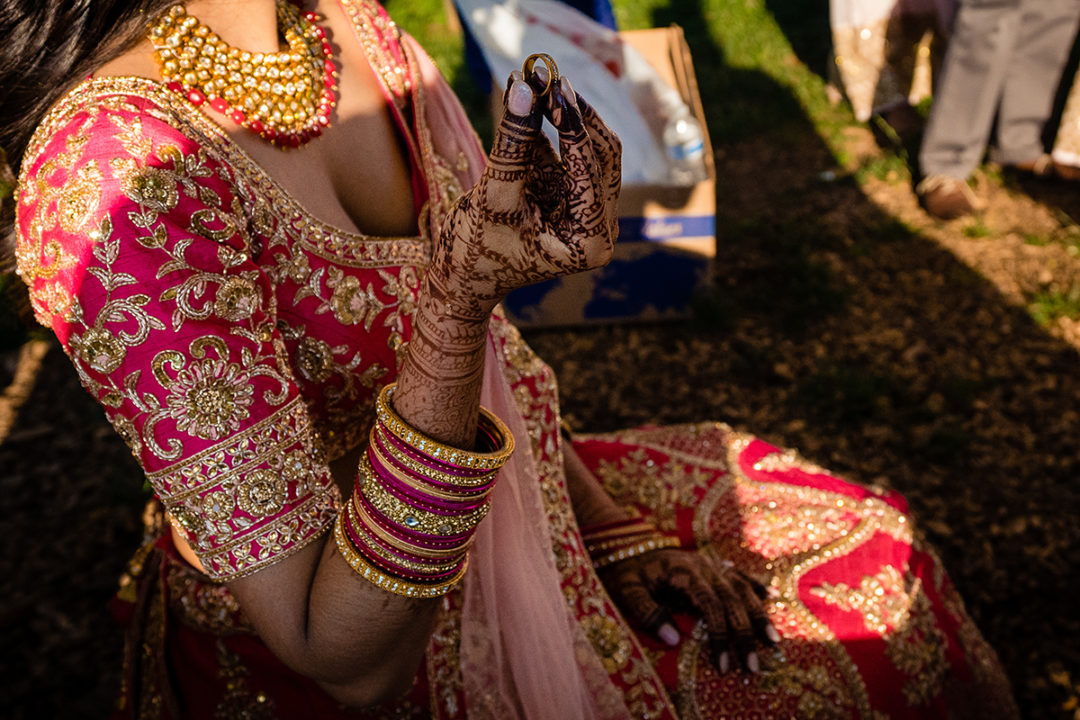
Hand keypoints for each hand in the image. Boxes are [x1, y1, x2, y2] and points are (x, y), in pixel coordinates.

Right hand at [424, 70, 621, 320]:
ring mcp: (587, 212)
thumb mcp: (493, 197)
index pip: (592, 170)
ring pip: (585, 150)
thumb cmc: (475, 252)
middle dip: (571, 114)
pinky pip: (563, 156)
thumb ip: (512, 145)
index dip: (572, 124)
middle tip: (545, 74)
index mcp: (590, 240)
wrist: (461, 279)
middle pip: (600, 155)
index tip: (551, 84)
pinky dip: (545, 131)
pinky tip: (523, 98)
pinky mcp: (569, 198)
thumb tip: (524, 89)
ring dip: (558, 116)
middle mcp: (599, 228)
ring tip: (528, 79)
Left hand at [598, 548, 778, 672]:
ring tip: (774, 641)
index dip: (720, 635)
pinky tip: (773, 597)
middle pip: (732, 601)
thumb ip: (648, 612)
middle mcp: (704, 566)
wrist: (626, 546)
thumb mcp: (628, 591)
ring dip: (759, 615)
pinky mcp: (712, 564)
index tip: (723, 665)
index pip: (711, 606)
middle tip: (752, 667)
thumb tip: (673, 640)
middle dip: (745, 635)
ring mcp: (710, 564)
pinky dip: (756, 585)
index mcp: (685, 572)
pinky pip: (739, 574)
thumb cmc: (626, 573)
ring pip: (742, 589)